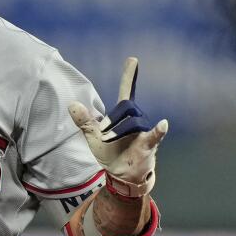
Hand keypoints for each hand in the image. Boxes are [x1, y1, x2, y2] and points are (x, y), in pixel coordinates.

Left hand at [68, 57, 167, 197]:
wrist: (121, 176)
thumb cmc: (110, 153)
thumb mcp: (92, 137)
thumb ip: (84, 121)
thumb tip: (72, 104)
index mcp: (122, 116)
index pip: (127, 91)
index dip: (129, 76)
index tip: (133, 59)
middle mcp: (136, 119)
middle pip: (127, 107)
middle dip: (113, 118)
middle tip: (102, 132)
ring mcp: (144, 131)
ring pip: (133, 122)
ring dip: (118, 131)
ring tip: (108, 140)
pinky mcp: (149, 145)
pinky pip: (154, 135)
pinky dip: (158, 130)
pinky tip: (163, 124)